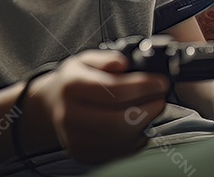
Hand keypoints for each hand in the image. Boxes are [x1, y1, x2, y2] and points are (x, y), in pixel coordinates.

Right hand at [38, 50, 168, 164]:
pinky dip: (136, 138)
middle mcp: (69, 116)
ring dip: (146, 124)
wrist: (52, 106)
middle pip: (119, 121)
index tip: (161, 82)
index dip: (143, 87)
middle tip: (161, 98)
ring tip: (153, 109)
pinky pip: (119, 151)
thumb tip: (122, 63)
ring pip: (121, 139)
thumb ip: (105, 58)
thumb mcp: (85, 60)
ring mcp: (75, 140)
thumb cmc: (74, 80)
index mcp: (71, 87)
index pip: (113, 91)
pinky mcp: (83, 155)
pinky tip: (140, 124)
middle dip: (149, 109)